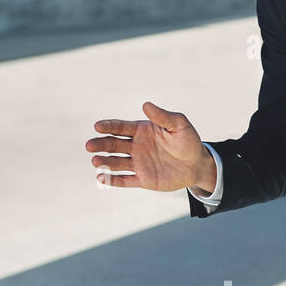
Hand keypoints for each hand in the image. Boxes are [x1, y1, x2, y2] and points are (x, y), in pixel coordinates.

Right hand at [85, 102, 215, 192]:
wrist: (197, 165)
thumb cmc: (188, 141)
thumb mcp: (179, 125)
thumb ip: (163, 116)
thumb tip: (146, 105)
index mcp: (141, 130)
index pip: (121, 127)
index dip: (108, 127)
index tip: (97, 126)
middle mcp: (136, 146)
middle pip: (113, 145)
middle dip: (101, 144)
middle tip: (89, 146)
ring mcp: (138, 163)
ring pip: (116, 163)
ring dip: (104, 162)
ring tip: (95, 161)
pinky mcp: (142, 179)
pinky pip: (125, 180)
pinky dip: (113, 180)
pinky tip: (101, 178)